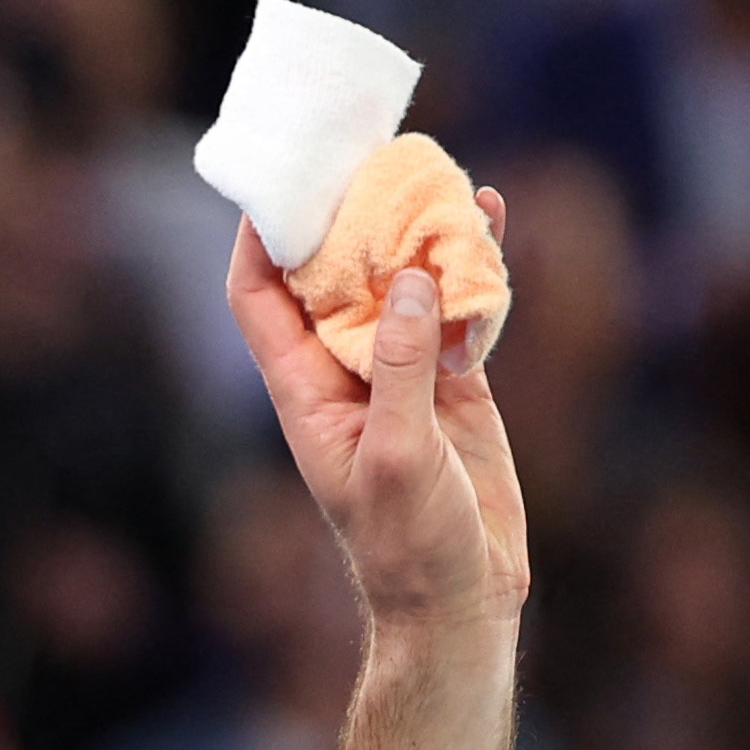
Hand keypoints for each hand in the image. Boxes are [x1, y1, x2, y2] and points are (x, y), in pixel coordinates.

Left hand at [225, 208, 529, 643]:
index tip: (278, 176)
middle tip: (368, 147)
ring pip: (400, 281)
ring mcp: (400, 374)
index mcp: (305, 390)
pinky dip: (472, 265)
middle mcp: (344, 372)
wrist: (460, 602)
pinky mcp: (453, 384)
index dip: (259, 237)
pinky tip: (489, 216)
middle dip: (348, 213)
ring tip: (437, 171)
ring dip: (417, 230)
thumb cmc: (409, 544)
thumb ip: (399, 366)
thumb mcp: (399, 455)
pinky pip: (457, 307)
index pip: (259, 298)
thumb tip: (407, 277)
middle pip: (333, 272)